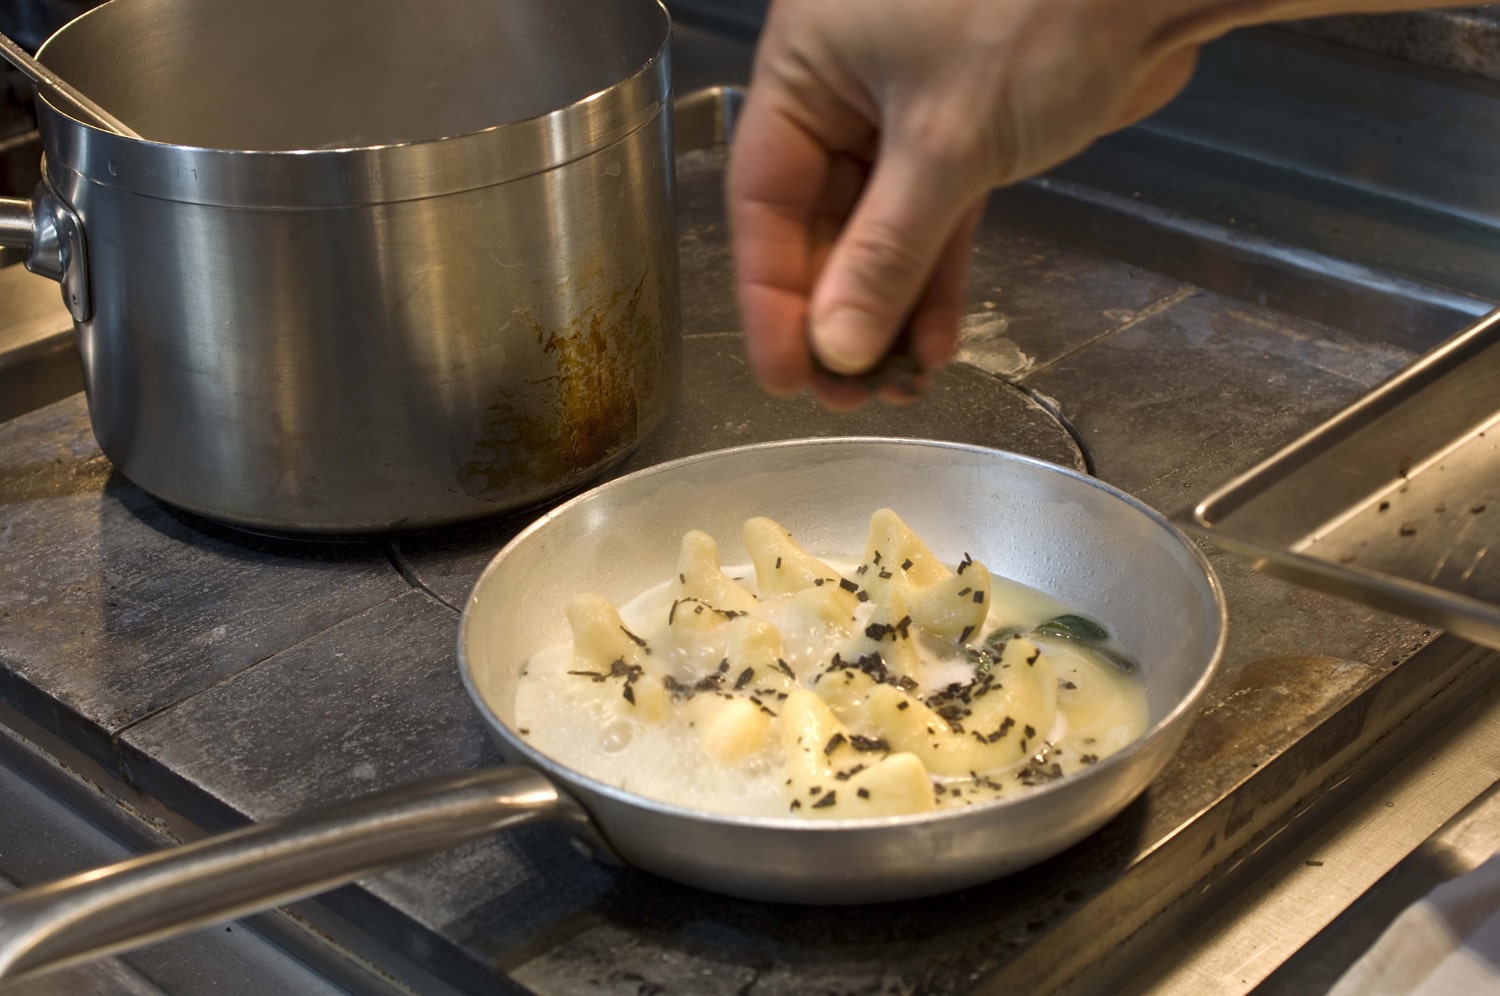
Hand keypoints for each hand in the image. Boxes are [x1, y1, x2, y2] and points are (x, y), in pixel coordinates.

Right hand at [726, 0, 1200, 407]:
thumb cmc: (1034, 16)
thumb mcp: (945, 143)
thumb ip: (885, 253)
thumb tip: (836, 347)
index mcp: (806, 63)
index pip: (763, 196)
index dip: (770, 294)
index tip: (786, 374)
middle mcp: (845, 85)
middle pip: (819, 220)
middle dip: (835, 310)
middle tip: (844, 392)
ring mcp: (908, 109)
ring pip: (880, 228)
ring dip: (885, 307)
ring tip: (891, 384)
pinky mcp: (969, 129)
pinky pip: (935, 217)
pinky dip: (934, 276)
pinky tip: (933, 342)